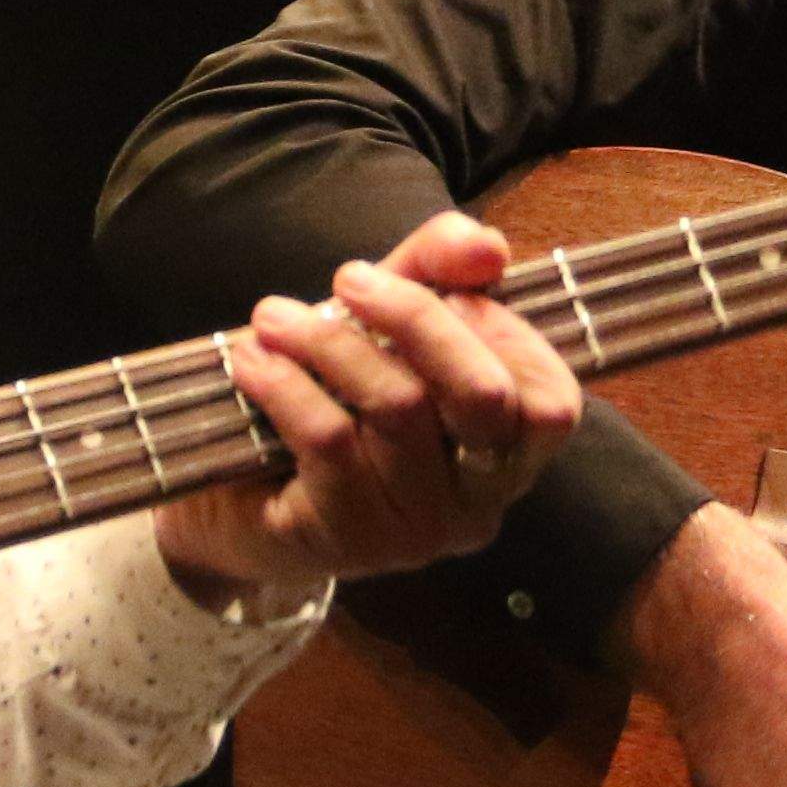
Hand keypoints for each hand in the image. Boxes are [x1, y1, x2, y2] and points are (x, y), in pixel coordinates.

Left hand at [156, 212, 580, 606]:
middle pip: (483, 397)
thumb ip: (441, 269)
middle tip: (348, 278)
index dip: (501, 331)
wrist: (237, 496)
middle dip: (416, 317)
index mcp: (512, 455)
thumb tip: (484, 246)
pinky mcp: (349, 541)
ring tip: (274, 316)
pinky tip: (251, 360)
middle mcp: (480, 503)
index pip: (549, 401)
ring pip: (398, 409)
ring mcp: (419, 532)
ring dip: (328, 341)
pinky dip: (285, 383)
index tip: (439, 288)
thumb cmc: (336, 399)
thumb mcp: (390, 320)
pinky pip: (329, 440)